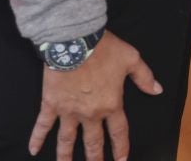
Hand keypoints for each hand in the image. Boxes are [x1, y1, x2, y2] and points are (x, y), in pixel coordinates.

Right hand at [29, 32, 158, 160]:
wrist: (76, 41)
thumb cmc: (105, 49)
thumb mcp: (131, 59)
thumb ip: (144, 77)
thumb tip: (157, 90)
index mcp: (111, 104)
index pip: (118, 132)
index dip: (121, 148)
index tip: (121, 160)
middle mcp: (90, 113)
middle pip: (93, 142)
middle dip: (95, 158)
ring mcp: (69, 111)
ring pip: (67, 140)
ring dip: (66, 156)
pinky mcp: (51, 104)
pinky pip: (43, 125)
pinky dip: (37, 138)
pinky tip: (33, 150)